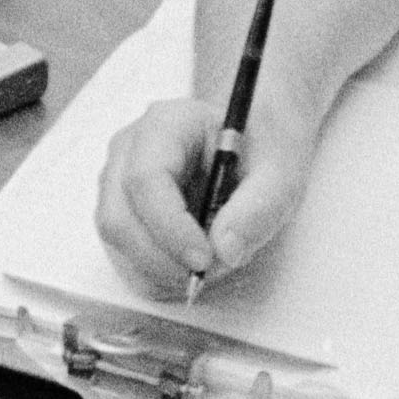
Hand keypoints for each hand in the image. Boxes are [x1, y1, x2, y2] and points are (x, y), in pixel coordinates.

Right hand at [96, 91, 324, 298]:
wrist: (251, 145)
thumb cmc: (259, 150)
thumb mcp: (280, 173)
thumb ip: (259, 208)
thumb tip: (224, 250)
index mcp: (166, 125)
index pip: (146, 178)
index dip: (169, 226)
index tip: (204, 258)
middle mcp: (129, 150)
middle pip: (119, 216)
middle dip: (162, 258)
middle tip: (209, 272)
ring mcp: (118, 181)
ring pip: (118, 240)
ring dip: (161, 268)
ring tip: (210, 263)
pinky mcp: (120, 210)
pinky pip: (123, 254)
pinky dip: (156, 273)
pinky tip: (191, 263)